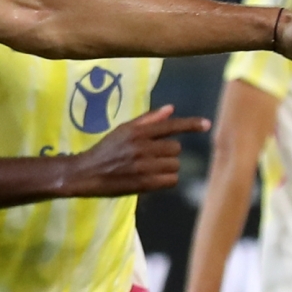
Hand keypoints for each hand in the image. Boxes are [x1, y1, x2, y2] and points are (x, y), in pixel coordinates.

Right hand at [62, 105, 208, 197]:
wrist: (85, 173)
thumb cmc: (105, 151)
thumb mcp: (123, 130)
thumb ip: (148, 120)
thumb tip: (170, 109)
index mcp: (136, 131)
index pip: (169, 126)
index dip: (190, 125)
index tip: (206, 124)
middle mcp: (141, 146)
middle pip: (175, 148)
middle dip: (168, 153)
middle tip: (153, 157)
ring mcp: (143, 165)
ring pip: (174, 165)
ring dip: (167, 167)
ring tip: (151, 169)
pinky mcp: (143, 183)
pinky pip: (170, 180)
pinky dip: (166, 180)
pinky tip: (153, 179)